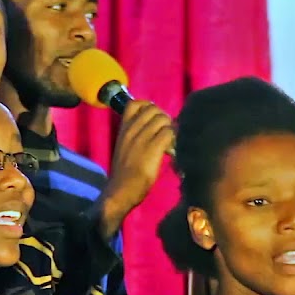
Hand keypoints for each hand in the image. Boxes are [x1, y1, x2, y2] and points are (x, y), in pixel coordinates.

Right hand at [98, 101, 174, 236]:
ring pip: (163, 119)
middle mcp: (132, 129)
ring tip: (169, 142)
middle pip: (154, 109)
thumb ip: (136, 135)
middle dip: (163, 118)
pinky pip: (169, 133)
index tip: (154, 119)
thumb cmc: (124, 173)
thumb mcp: (124, 147)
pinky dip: (173, 139)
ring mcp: (142, 138)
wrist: (121, 190)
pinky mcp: (153, 148)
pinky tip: (170, 150)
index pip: (135, 103)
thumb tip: (154, 128)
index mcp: (123, 128)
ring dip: (170, 128)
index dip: (149, 107)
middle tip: (165, 132)